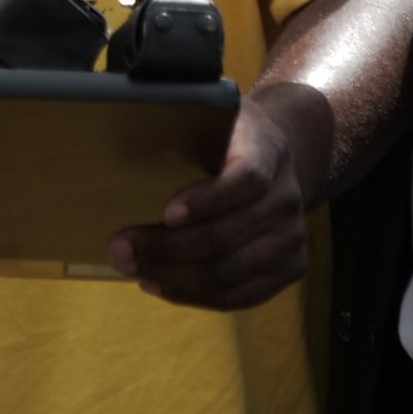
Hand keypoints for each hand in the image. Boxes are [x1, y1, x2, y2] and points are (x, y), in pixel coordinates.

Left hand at [108, 91, 311, 308]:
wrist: (279, 162)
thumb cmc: (229, 137)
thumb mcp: (215, 116)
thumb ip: (185, 125)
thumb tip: (123, 134)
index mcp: (269, 152)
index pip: (246, 180)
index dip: (208, 200)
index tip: (167, 212)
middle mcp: (287, 199)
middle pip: (228, 236)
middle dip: (168, 248)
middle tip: (120, 249)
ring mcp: (292, 239)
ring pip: (230, 274)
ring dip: (175, 278)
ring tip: (133, 269)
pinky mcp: (290, 269)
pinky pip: (239, 296)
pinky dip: (195, 296)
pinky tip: (160, 285)